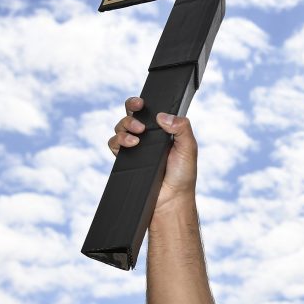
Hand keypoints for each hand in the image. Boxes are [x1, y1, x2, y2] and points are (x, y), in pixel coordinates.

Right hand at [108, 96, 198, 211]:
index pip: (148, 111)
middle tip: (140, 124)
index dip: (140, 103)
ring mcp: (135, 148)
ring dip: (125, 128)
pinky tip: (131, 146)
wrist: (170, 199)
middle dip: (130, 111)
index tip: (141, 103)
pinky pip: (113, 144)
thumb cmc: (183, 176)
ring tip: (137, 139)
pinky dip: (118, 141)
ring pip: (120, 127)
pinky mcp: (125, 160)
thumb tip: (162, 115)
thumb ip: (182, 128)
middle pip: (131, 115)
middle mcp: (147, 137)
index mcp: (162, 130)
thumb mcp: (189, 148)